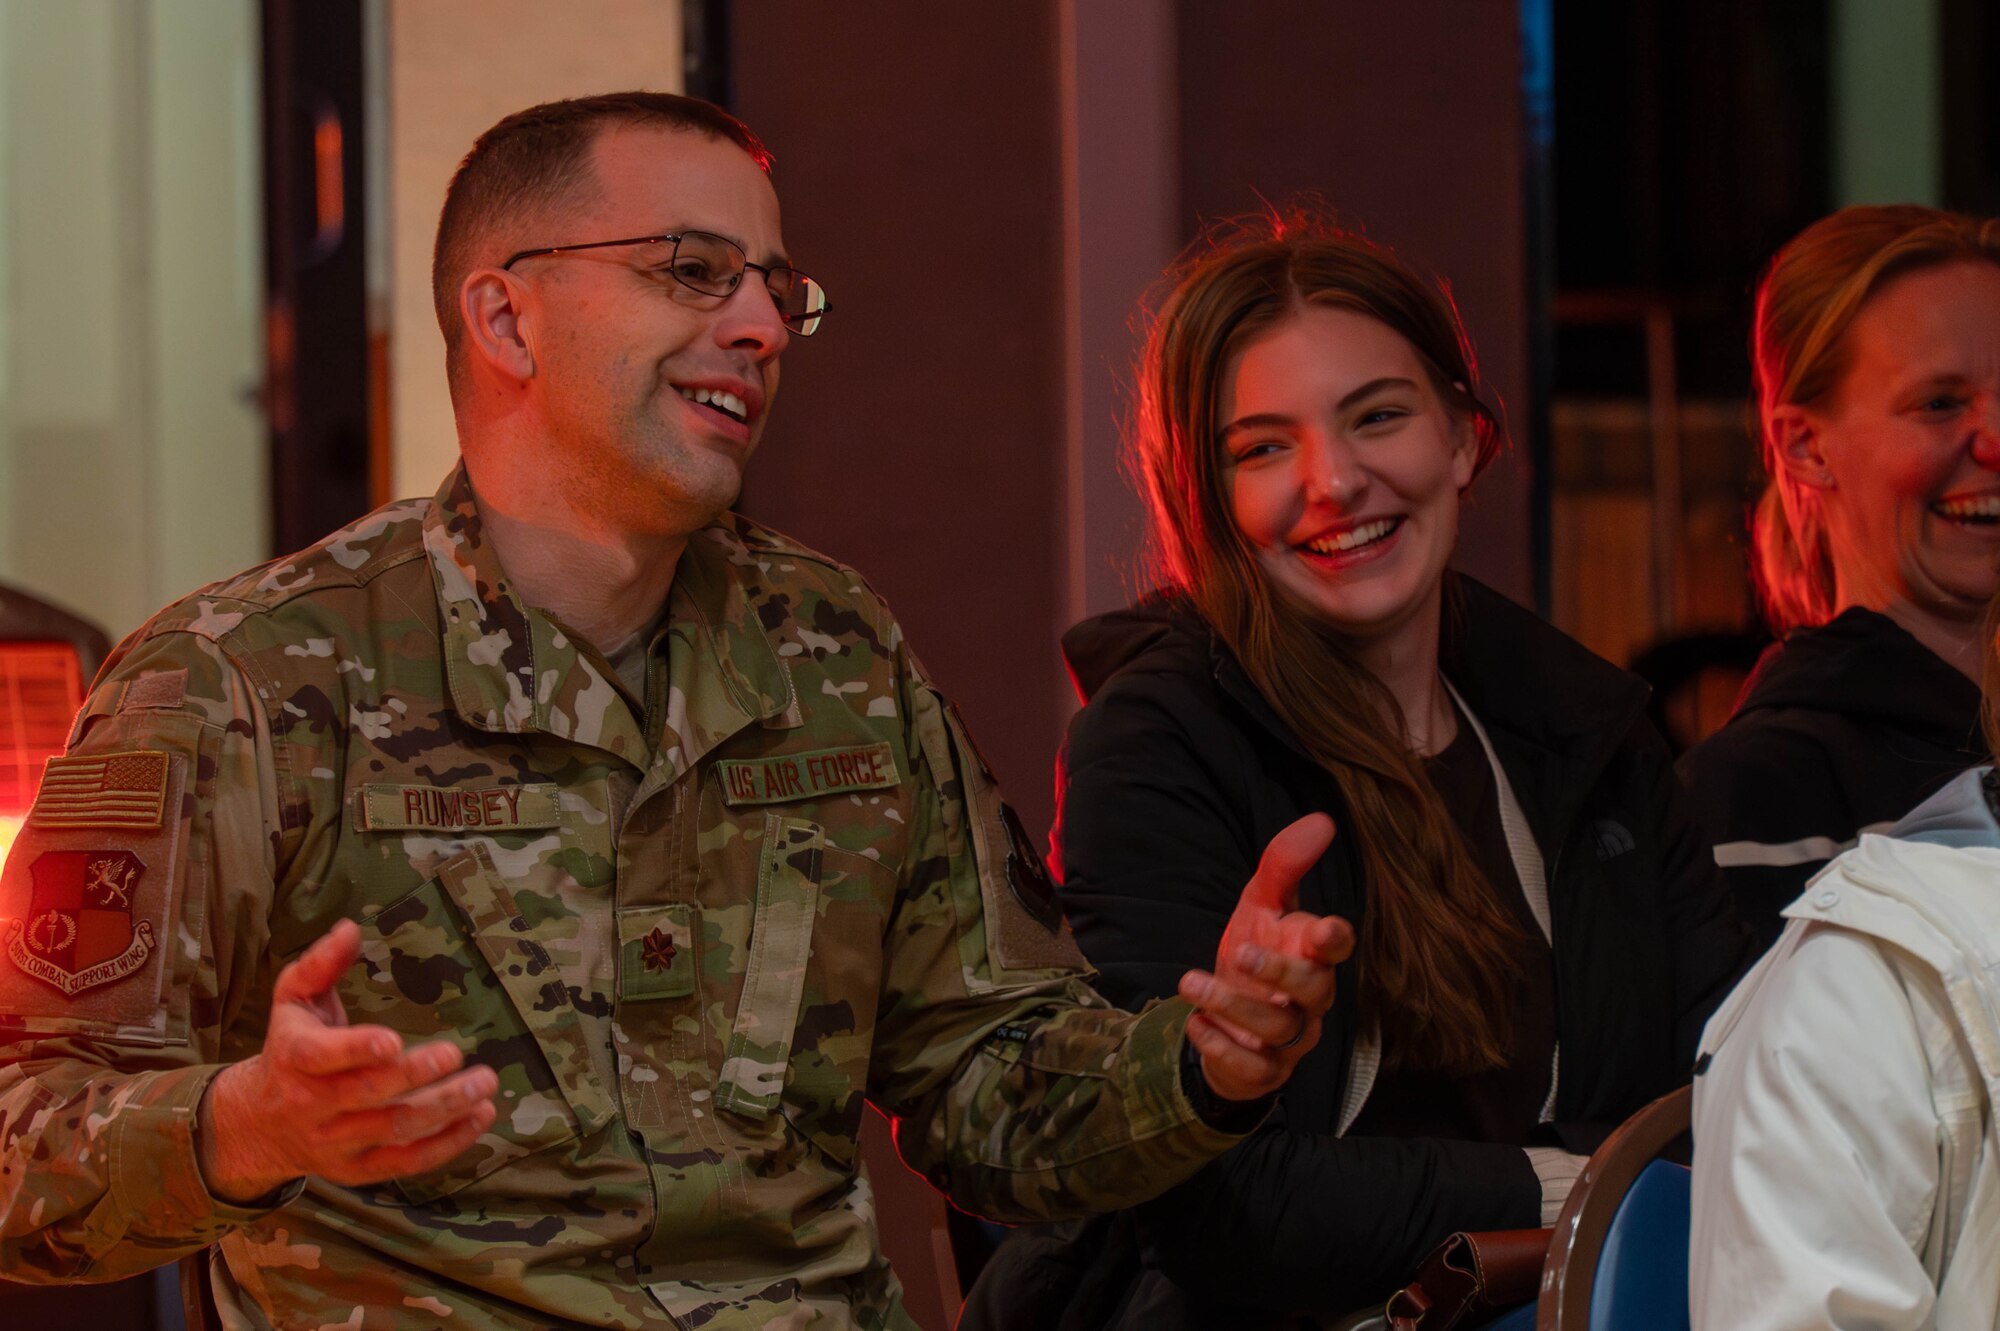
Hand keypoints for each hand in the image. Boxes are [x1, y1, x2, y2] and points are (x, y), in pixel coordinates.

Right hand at [196, 919, 497, 1201]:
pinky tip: (480, 1117)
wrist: (257, 1125)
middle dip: (416, 1076)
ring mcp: (337, 1143)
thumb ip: (319, 965)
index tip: (394, 1041)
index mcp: (296, 1059)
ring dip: (445, 1109)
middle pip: (369, 1094)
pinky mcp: (358, 1169)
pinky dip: (447, 1144)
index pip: (321, 1057)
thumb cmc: (288, 1048)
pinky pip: (406, 1163)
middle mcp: (313, 1106)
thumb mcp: (292, 1001)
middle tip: (458, 1054)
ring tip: (485, 1085)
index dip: (356, 1049)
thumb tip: (349, 928)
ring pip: (394, 1130)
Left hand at [1178, 813, 1352, 1103]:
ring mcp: (1293, 1039)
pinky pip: (1255, 1068)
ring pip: (1279, 1030)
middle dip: (1279, 973)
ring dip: (1232, 1004)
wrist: (1226, 1018)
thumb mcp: (1259, 906)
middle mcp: (1311, 999)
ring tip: (1190, 981)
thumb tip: (1322, 820)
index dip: (1336, 940)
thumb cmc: (1254, 953)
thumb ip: (1283, 866)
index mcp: (1312, 955)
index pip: (1339, 948)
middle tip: (1240, 951)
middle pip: (1315, 991)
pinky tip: (1196, 1022)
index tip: (1326, 928)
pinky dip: (1221, 1046)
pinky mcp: (1266, 1070)